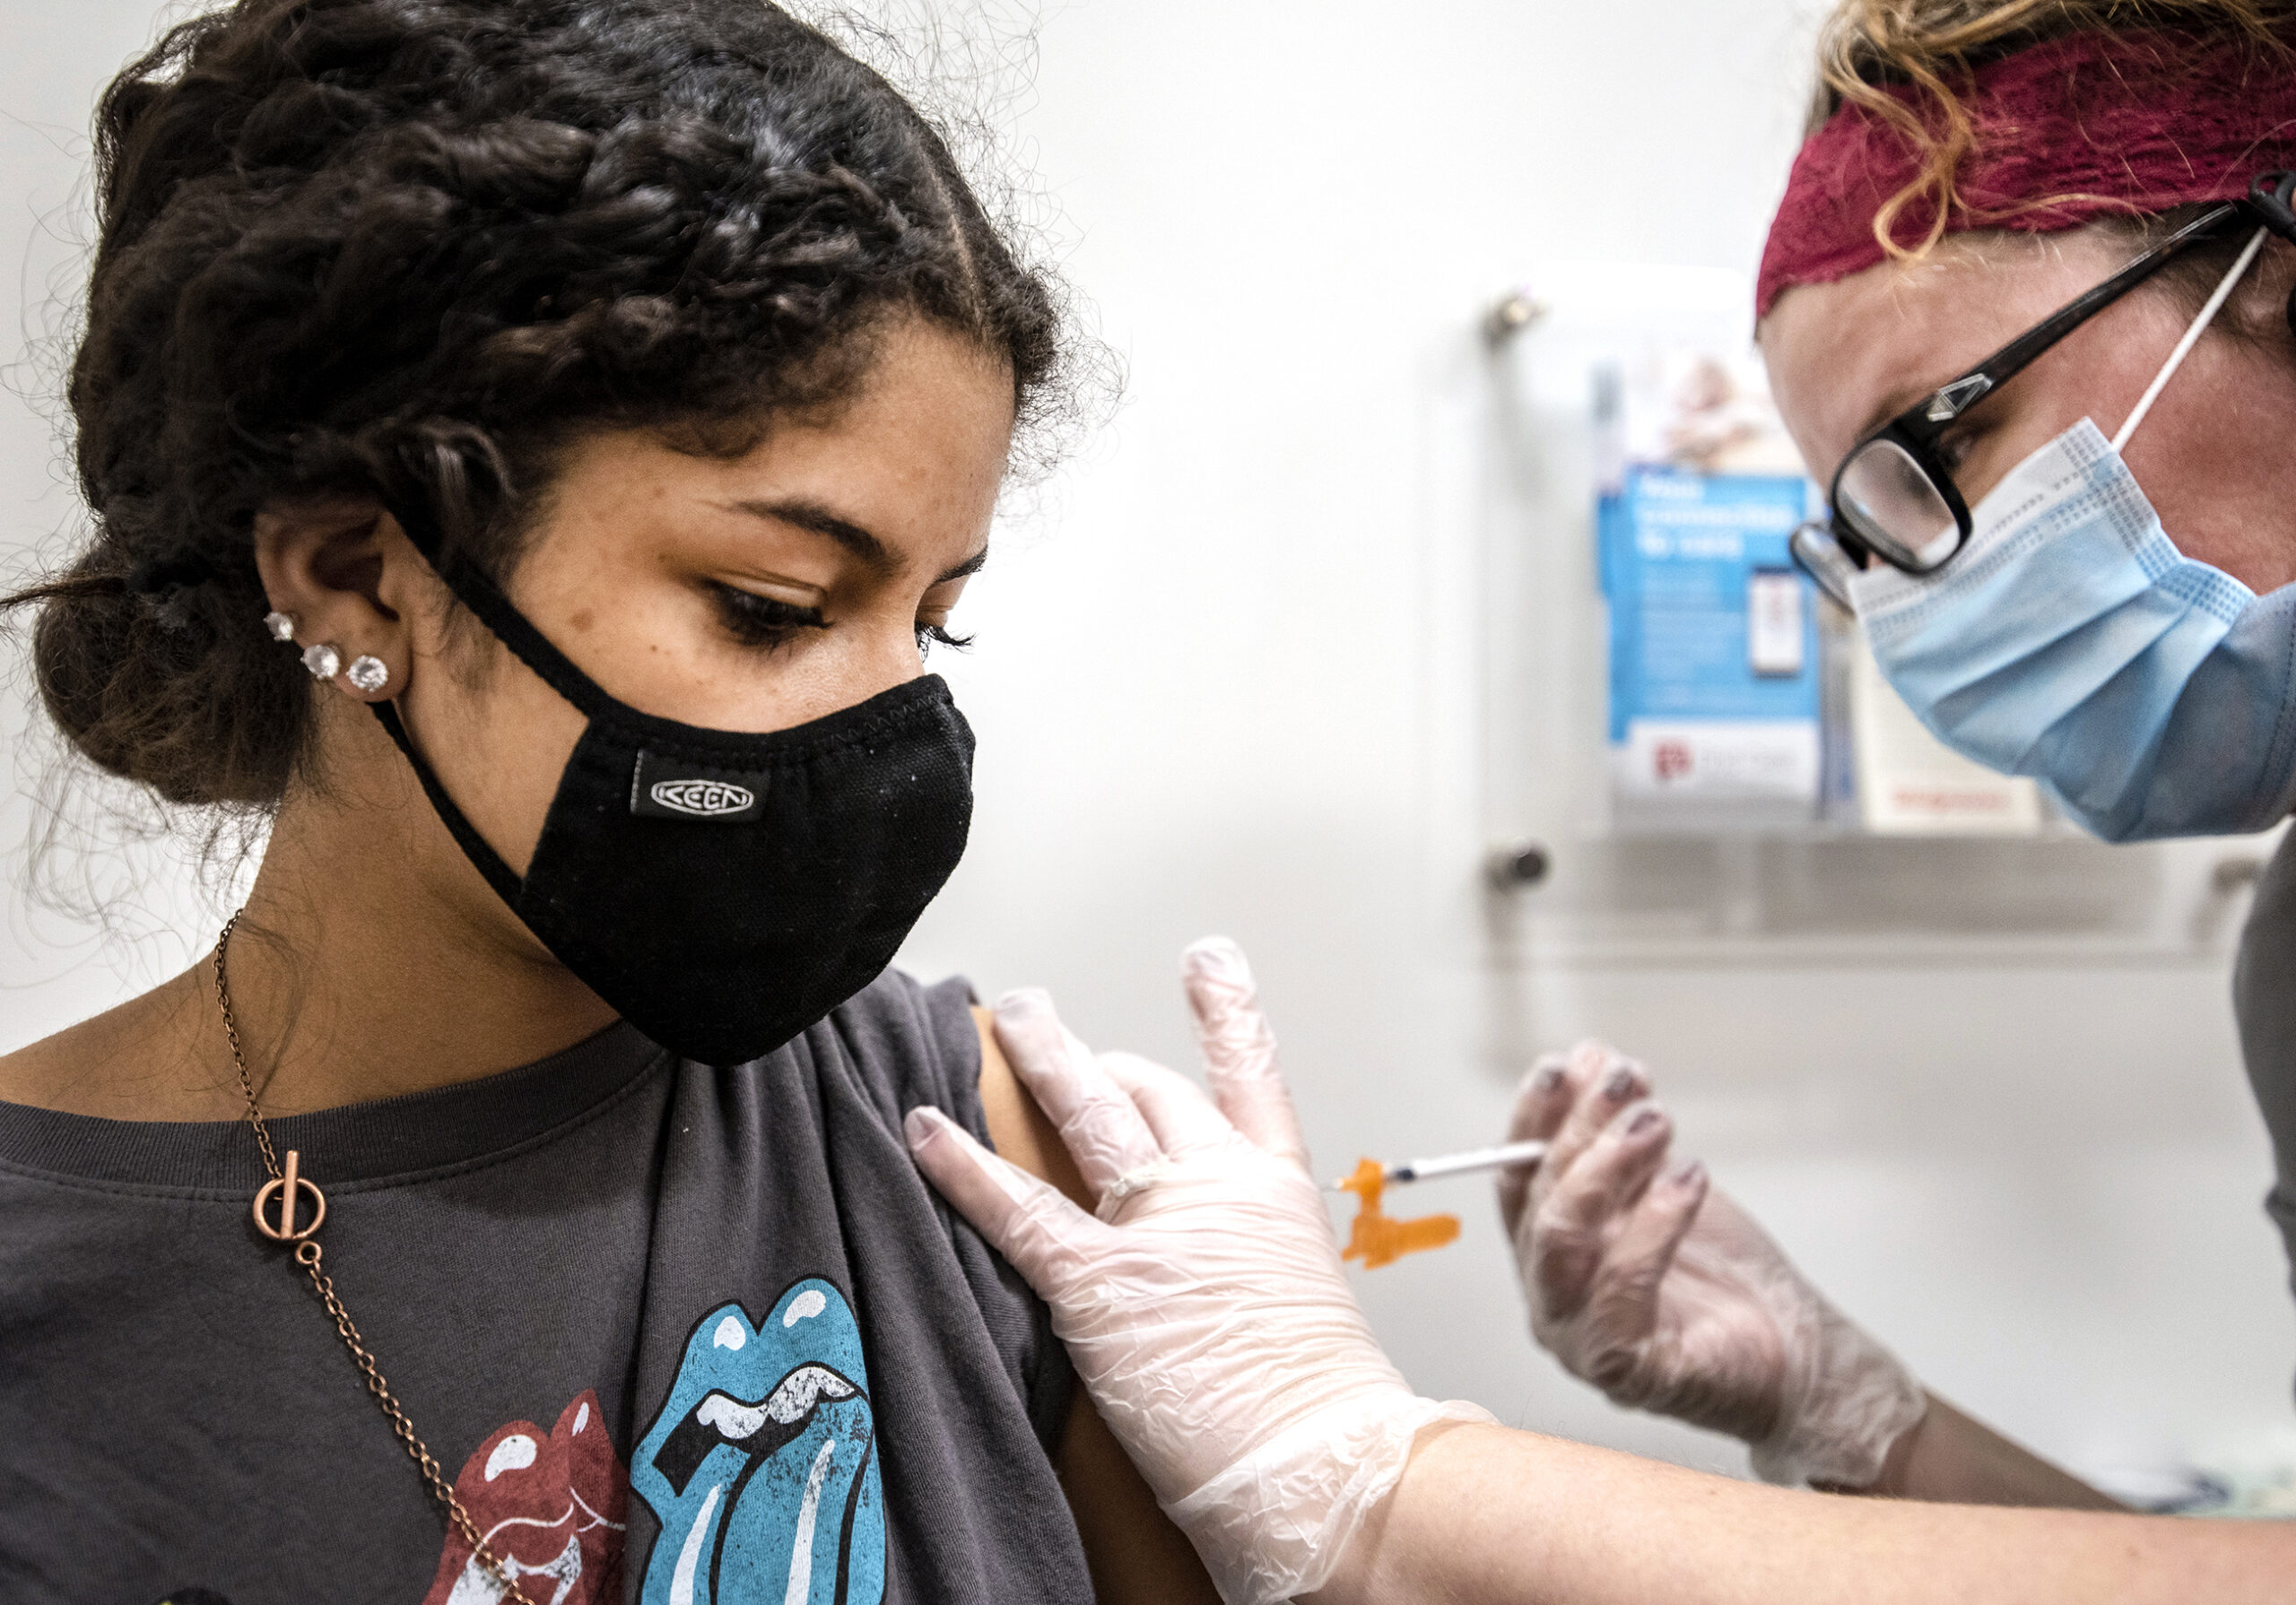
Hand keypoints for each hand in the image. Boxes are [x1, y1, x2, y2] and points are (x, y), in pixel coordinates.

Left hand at [905, 938, 1488, 1604]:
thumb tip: (1218, 1283)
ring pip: (1088, 1110)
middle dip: (1095, 1053)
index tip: (1210, 959)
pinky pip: (1018, 1209)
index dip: (1227, 1011)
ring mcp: (1156, 1228)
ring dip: (1039, 1053)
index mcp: (1276, 1197)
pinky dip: (963, 1166)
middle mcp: (1216, 1190)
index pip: (1252, 1078)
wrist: (1321, 1462)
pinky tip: (924, 1130)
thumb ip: (1250, 1271)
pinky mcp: (1099, 1282)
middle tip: (1048, 1021)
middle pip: (1151, 1089)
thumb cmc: (1320, 1413)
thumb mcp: (1300, 1310)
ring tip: (1006, 1016)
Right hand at [1499, 1041, 1925, 1489]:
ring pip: (1560, 1240)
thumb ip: (1623, 1129)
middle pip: (1540, 1201)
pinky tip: (1688, 1179)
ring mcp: (1576, 1337)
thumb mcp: (1666, 1179)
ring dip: (1605, 1168)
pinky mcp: (1621, 1370)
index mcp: (1548, 1250)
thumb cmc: (1723, 1272)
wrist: (1794, 1347)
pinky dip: (1652, 1226)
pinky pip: (1618, 1291)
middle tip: (1627, 1083)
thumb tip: (1588, 1057)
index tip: (1565, 1064)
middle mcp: (1549, 1294)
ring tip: (1657, 1121)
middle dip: (1581, 1129)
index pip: (1517, 1175)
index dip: (1533, 1117)